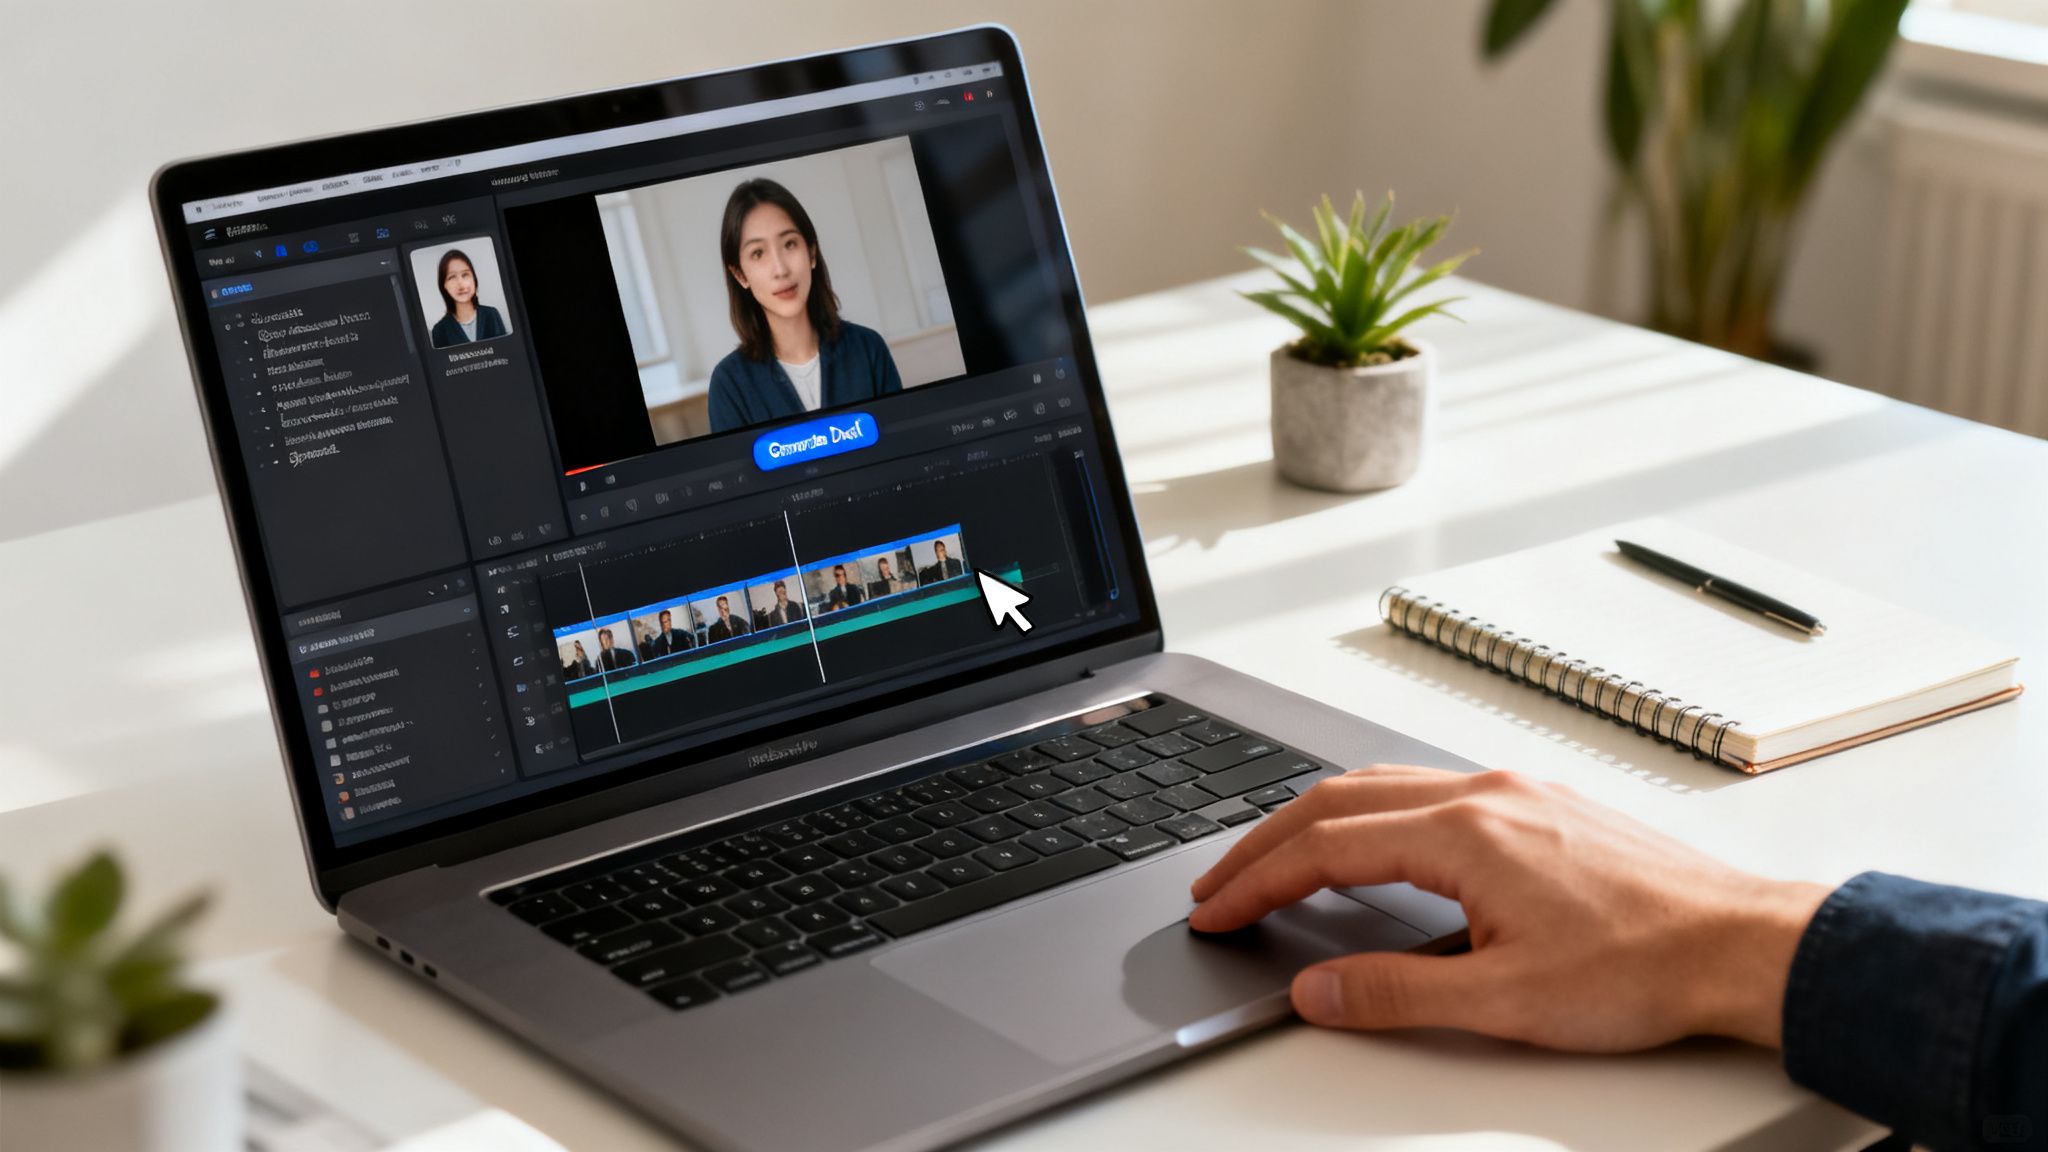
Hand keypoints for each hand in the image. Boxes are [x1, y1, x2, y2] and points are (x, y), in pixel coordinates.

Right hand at [1188, 765, 1829, 1051]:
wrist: (1741, 945)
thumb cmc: (1645, 967)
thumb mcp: (1505, 1001)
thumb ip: (1396, 993)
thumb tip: (1318, 987)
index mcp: (1465, 832)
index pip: (1326, 847)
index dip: (1257, 881)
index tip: (1216, 910)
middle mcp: (1483, 795)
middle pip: (1337, 800)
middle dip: (1264, 844)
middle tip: (1217, 884)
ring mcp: (1513, 793)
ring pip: (1380, 784)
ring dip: (1314, 821)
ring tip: (1272, 860)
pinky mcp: (1539, 805)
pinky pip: (1425, 787)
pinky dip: (1368, 812)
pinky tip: (1369, 841)